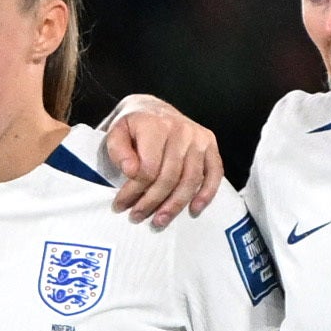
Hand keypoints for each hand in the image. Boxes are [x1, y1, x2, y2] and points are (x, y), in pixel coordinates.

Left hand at [98, 94, 223, 221]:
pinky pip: (214, 173)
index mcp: (155, 125)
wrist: (152, 109)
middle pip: (169, 177)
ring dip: (175, 205)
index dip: (133, 190)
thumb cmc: (133, 127)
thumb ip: (118, 151)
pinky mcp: (210, 145)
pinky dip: (207, 193)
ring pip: (190, 180)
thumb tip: (131, 171)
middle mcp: (181, 129)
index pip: (148, 168)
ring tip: (160, 220)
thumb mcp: (116, 133)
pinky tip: (194, 209)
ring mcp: (198, 138)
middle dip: (151, 202)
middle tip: (137, 216)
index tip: (120, 204)